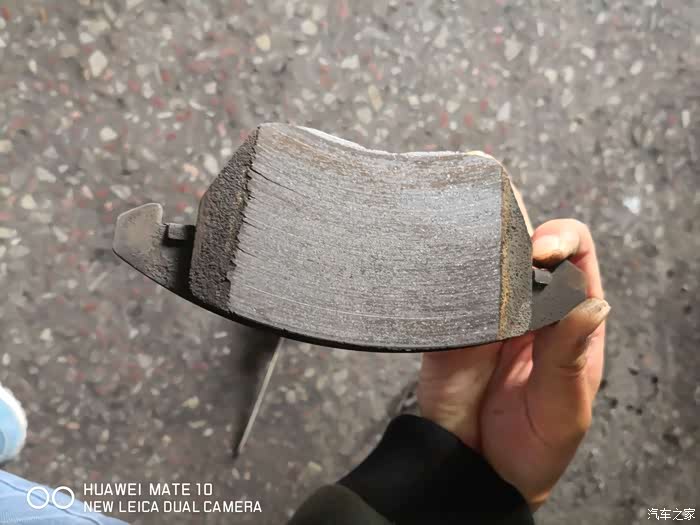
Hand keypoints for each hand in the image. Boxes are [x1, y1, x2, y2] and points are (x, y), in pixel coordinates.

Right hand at [418, 219, 609, 508]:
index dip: (562, 241)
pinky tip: (445, 274)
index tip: (544, 252)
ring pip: (483, 260)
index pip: (575, 257)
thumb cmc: (532, 448)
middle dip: (517, 235)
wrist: (474, 472)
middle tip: (504, 251)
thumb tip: (592, 305)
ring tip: (474, 257)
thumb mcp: (563, 410)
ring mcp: (484, 313)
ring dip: (479, 248)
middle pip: (526, 246)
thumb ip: (570, 358)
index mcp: (567, 321)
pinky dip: (444, 273)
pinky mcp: (447, 324)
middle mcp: (527, 308)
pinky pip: (445, 288)